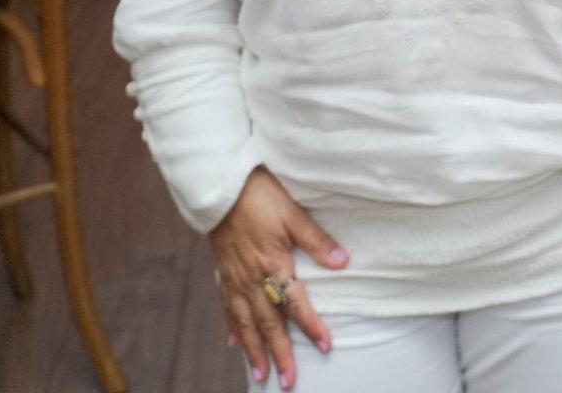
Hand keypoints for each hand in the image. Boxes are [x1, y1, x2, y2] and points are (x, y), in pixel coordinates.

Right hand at [210, 166, 349, 389]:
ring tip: (261, 375)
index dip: (311, 325)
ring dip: (254, 350)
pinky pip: (227, 308)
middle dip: (280, 354)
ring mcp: (234, 278)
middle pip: (268, 323)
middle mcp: (252, 278)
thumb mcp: (293, 213)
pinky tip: (235, 344)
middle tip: (288, 382)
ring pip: (245, 323)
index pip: (295, 303)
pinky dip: (233, 328)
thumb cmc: (260, 196)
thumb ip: (316, 240)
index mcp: (273, 264)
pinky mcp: (223, 273)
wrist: (219, 188)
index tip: (326, 346)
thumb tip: (342, 261)